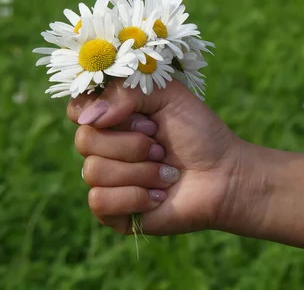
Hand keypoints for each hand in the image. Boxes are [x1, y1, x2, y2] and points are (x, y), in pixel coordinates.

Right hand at [67, 79, 266, 235]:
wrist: (224, 175)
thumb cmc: (199, 134)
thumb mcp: (168, 95)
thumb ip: (126, 92)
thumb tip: (90, 119)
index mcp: (113, 118)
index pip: (78, 111)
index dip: (104, 113)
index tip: (144, 118)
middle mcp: (104, 148)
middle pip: (84, 141)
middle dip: (131, 144)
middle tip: (160, 147)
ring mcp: (107, 181)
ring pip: (93, 172)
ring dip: (140, 172)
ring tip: (166, 173)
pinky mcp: (113, 212)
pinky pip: (99, 201)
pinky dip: (135, 197)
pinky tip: (158, 196)